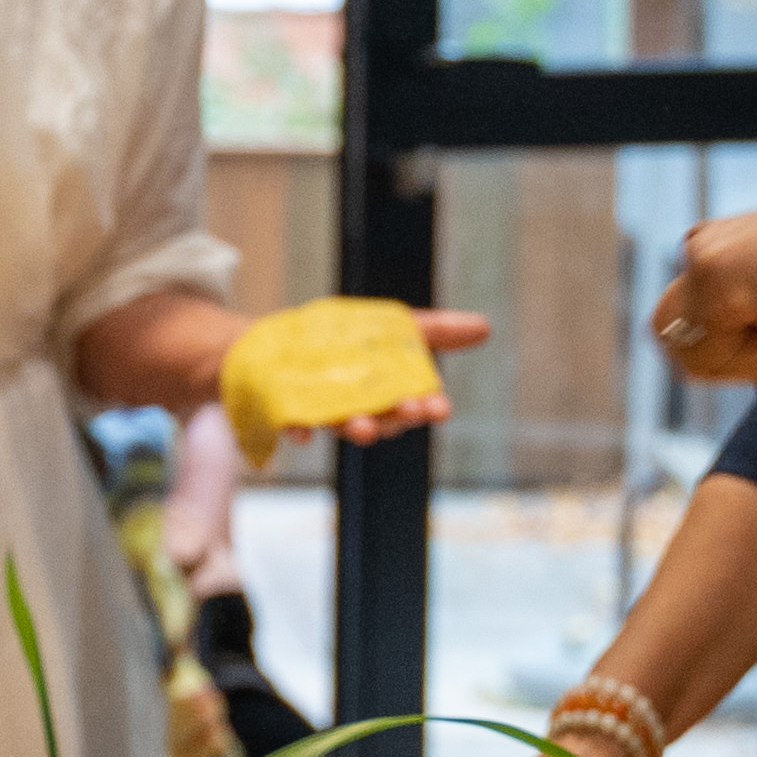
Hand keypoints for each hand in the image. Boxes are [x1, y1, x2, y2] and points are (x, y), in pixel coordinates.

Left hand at [225, 305, 497, 461]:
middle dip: (397, 417)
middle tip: (409, 411)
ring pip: (343, 426)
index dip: (428, 408)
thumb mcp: (389, 329)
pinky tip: (300, 430)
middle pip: (383, 419)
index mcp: (386, 393)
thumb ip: (434, 331)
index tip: (441, 408)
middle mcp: (358, 409)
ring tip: (363, 427)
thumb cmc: (340, 345)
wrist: (271, 348)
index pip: (414, 404)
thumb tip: (485, 326)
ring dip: (355, 428)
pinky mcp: (286, 411)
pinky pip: (292, 424)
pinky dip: (297, 428)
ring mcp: (322, 412)